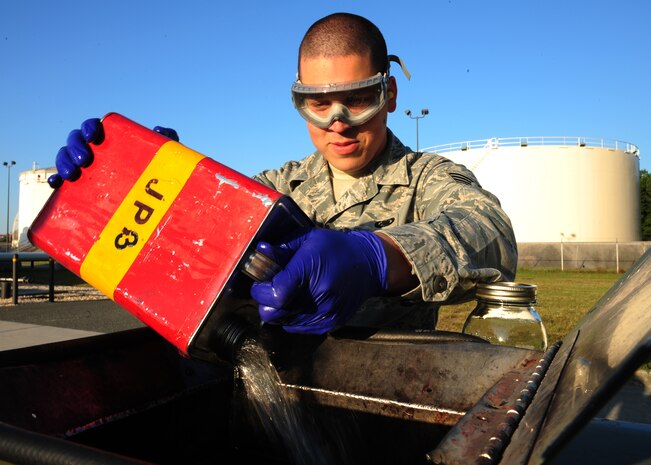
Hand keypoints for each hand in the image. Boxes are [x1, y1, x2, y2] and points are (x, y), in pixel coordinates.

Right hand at [48, 119, 179, 188]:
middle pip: (75, 141)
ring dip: (62, 162)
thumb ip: (166, 139)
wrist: (152, 196)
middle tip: (84, 160)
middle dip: (75, 146)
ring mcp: (84, 168)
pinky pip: (61, 180)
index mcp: (108, 138)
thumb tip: (158, 129)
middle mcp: (93, 150)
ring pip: (65, 158)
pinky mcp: (79, 185)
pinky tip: (56, 185)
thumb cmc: (155, 170)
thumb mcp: (163, 155)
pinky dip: (55, 180)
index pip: (92, 126)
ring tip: (72, 174)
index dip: (89, 127)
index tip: (93, 134)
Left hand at [250, 229, 387, 333]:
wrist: (369, 266)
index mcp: (310, 271)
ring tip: (288, 295)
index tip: (260, 283)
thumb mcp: (309, 238)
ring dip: (279, 311)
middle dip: (266, 303)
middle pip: (273, 314)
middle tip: (271, 291)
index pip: (275, 294)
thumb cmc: (336, 248)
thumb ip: (283, 248)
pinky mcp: (330, 324)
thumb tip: (260, 251)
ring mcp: (325, 313)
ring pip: (283, 323)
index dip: (261, 290)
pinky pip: (298, 329)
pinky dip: (293, 318)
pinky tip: (300, 303)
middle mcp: (318, 295)